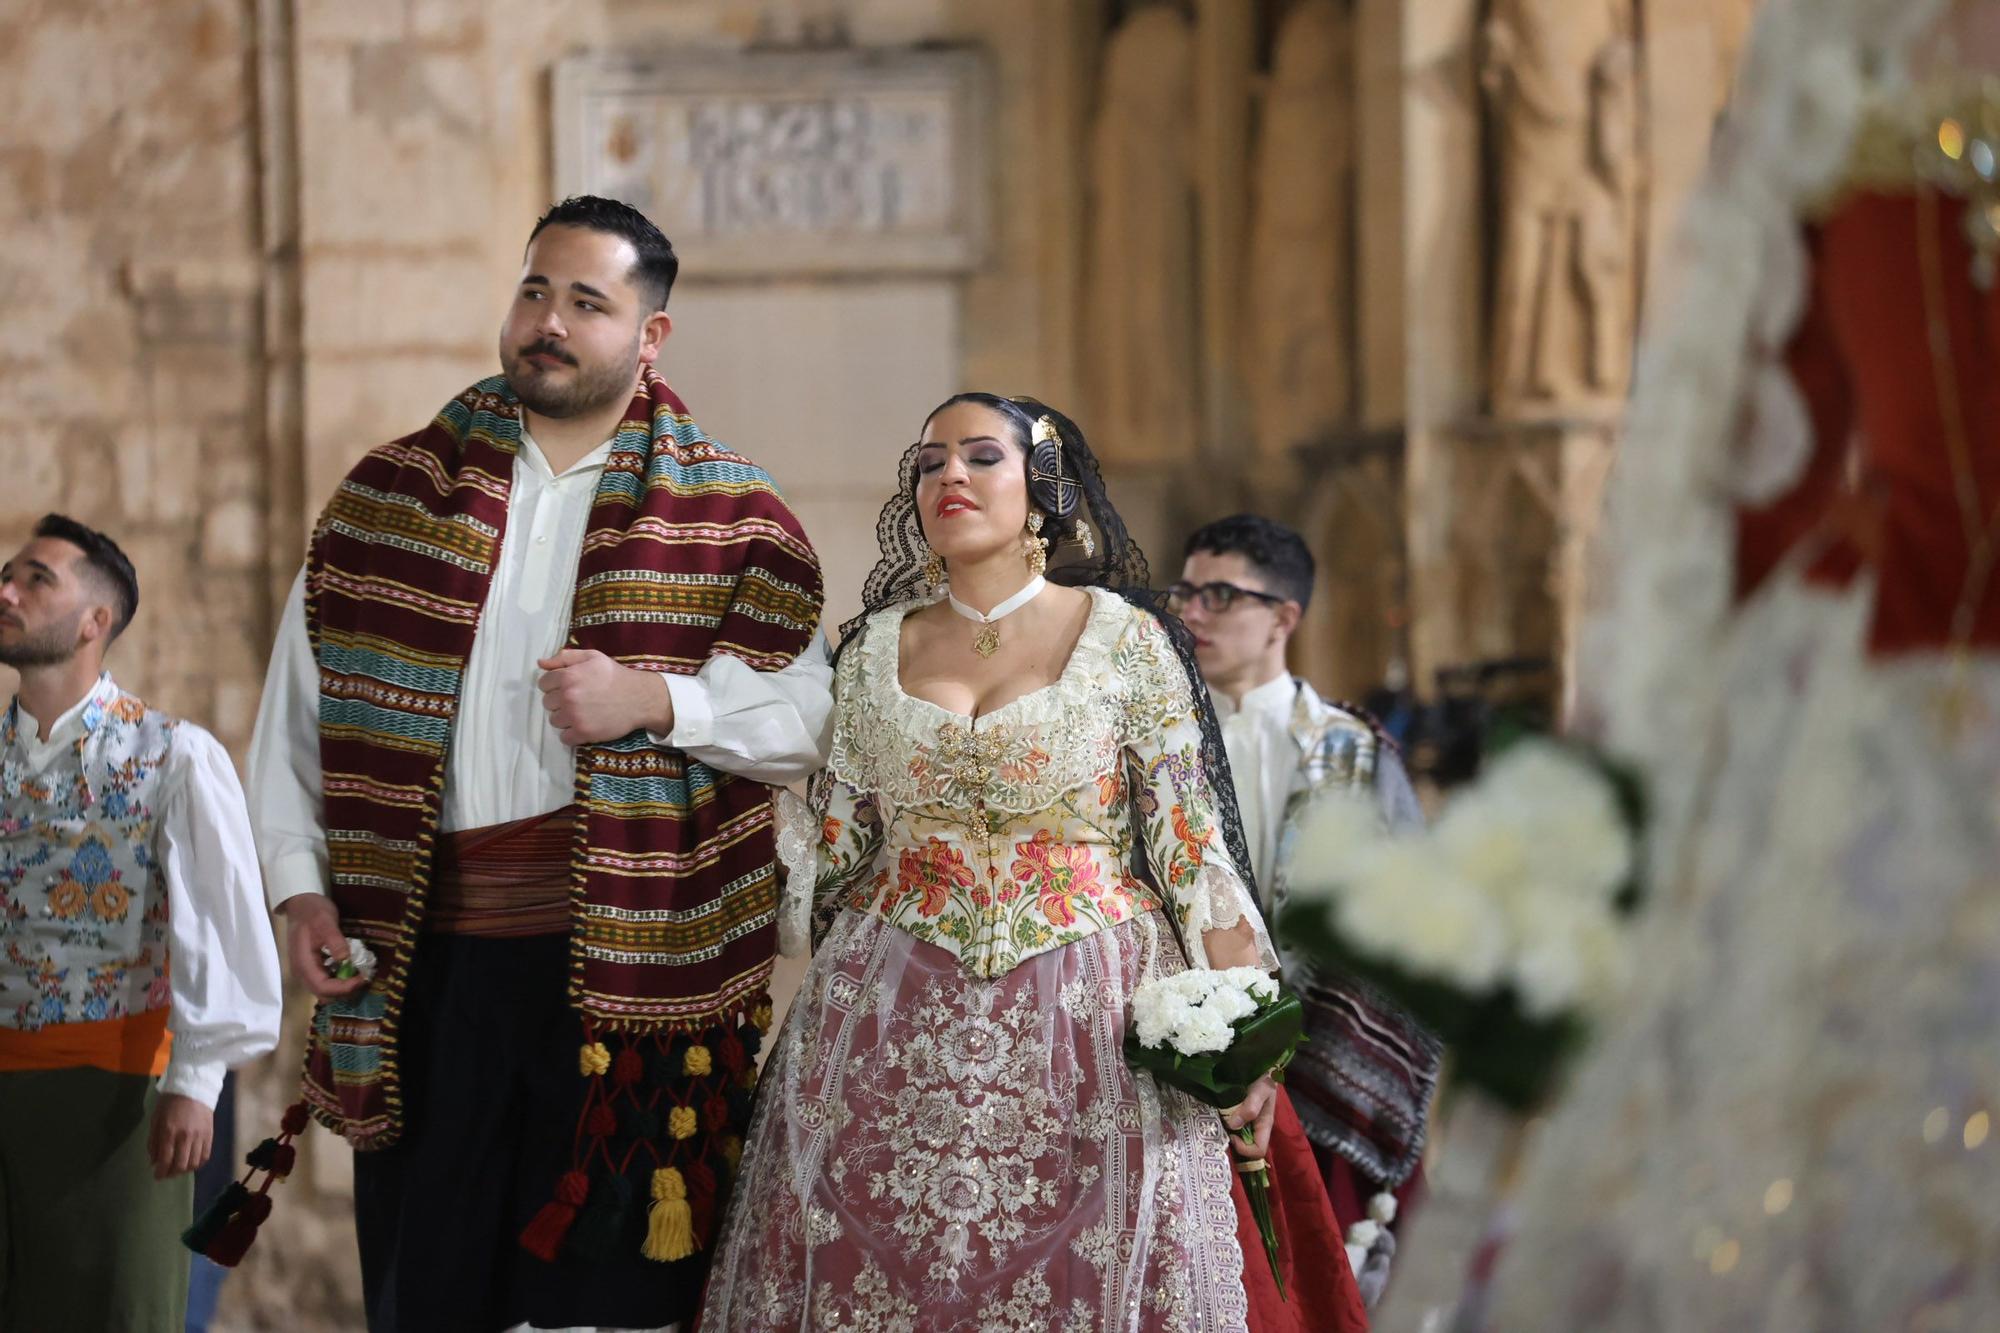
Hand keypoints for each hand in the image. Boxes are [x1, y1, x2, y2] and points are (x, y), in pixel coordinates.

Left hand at [149, 1093, 212, 1179]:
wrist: (194, 1088)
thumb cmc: (170, 1103)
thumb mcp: (156, 1120)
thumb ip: (154, 1142)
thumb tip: (154, 1162)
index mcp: (169, 1132)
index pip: (166, 1160)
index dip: (161, 1172)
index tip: (157, 1176)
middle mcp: (186, 1136)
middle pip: (181, 1165)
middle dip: (172, 1173)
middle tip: (167, 1173)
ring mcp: (200, 1136)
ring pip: (194, 1163)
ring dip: (185, 1170)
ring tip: (179, 1168)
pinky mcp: (210, 1135)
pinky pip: (205, 1156)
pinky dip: (198, 1163)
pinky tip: (191, 1162)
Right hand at [280, 893, 366, 998]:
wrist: (301, 904)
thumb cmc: (312, 911)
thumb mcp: (326, 921)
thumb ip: (334, 941)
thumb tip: (345, 959)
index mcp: (303, 963)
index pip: (323, 987)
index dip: (344, 988)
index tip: (362, 977)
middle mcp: (302, 972)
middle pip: (324, 994)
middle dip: (345, 990)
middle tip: (363, 977)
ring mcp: (306, 971)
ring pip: (324, 991)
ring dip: (343, 987)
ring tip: (359, 974)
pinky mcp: (312, 967)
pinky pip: (325, 982)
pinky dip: (339, 981)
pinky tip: (351, 969)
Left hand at [537, 649, 672, 745]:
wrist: (639, 698)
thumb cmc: (615, 675)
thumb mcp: (592, 657)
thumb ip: (565, 657)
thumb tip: (540, 663)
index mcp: (568, 676)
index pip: (543, 684)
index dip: (555, 685)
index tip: (568, 687)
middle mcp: (568, 697)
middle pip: (547, 703)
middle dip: (559, 701)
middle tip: (577, 699)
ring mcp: (574, 716)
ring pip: (554, 721)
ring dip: (565, 718)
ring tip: (581, 713)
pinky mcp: (583, 733)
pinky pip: (564, 738)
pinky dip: (572, 734)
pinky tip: (584, 725)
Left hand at [1224, 1074, 1278, 1160]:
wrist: (1260, 1064)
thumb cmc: (1264, 1077)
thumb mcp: (1261, 1090)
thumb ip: (1251, 1106)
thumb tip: (1234, 1125)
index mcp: (1264, 1125)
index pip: (1258, 1150)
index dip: (1245, 1149)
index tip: (1232, 1136)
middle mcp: (1255, 1126)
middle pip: (1246, 1147)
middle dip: (1233, 1143)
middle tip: (1221, 1129)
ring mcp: (1246, 1120)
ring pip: (1237, 1136)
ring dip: (1226, 1133)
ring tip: (1216, 1121)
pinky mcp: (1237, 1113)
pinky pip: (1230, 1125)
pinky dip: (1223, 1123)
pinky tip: (1216, 1114)